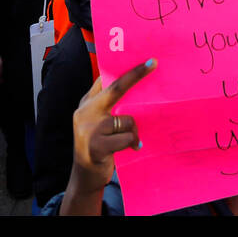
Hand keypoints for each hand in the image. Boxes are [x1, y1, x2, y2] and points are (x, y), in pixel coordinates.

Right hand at [70, 60, 154, 190]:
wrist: (84, 176)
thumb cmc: (97, 144)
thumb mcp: (96, 121)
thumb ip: (106, 103)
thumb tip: (132, 82)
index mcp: (86, 103)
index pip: (104, 79)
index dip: (123, 68)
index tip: (145, 60)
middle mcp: (84, 112)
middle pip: (115, 89)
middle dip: (135, 75)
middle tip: (153, 63)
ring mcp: (89, 129)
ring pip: (127, 119)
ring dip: (134, 130)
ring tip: (129, 140)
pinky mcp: (97, 146)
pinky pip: (127, 137)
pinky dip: (133, 142)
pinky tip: (131, 148)